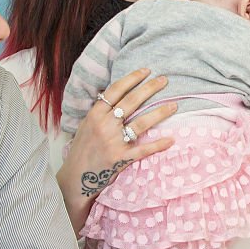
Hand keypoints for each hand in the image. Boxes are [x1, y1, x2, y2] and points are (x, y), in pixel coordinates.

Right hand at [56, 68, 177, 231]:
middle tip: (165, 80)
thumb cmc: (83, 149)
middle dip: (150, 89)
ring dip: (160, 113)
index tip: (146, 71)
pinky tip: (171, 139)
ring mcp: (112, 141)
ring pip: (140, 123)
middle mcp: (104, 125)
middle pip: (130, 102)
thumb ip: (101, 111)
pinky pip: (143, 150)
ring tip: (174, 105)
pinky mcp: (120, 158)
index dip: (132, 79)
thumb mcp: (87, 125)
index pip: (115, 90)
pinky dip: (158, 145)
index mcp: (95, 114)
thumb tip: (117, 95)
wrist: (75, 177)